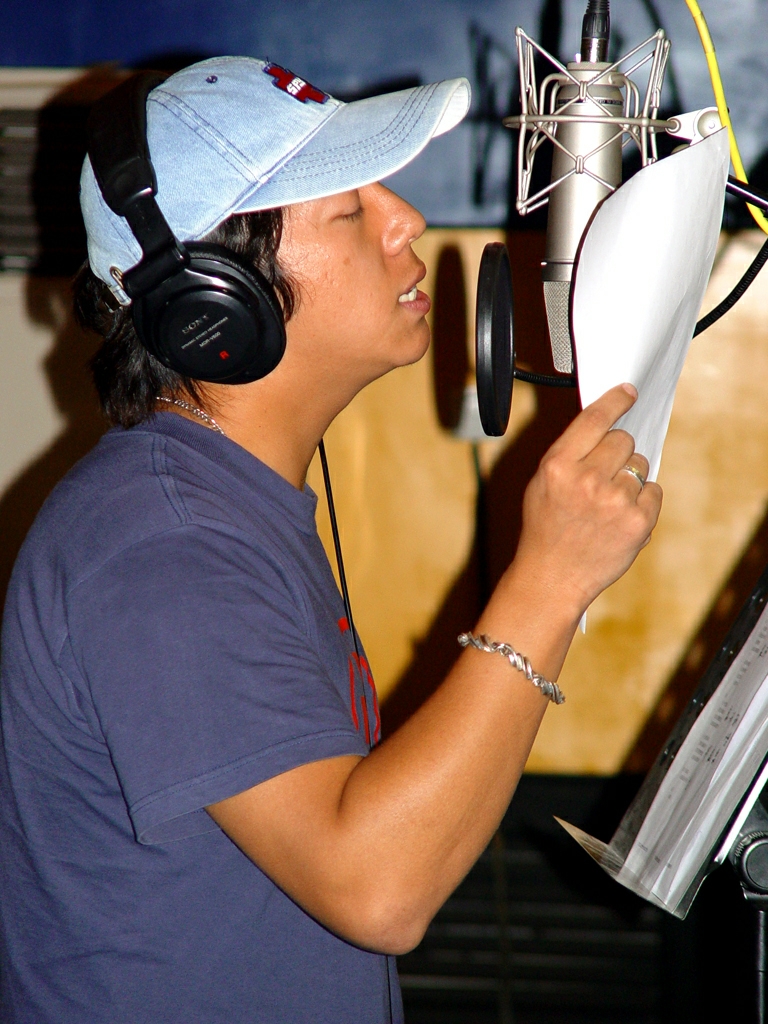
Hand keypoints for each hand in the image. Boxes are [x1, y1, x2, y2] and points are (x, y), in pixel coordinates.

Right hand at [511, 383, 661, 619]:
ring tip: (608, 502)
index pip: (594, 419)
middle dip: (618, 451)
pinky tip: (621, 516)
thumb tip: (606, 426)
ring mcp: (615, 501)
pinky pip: (655, 490)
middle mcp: (587, 479)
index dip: (615, 401)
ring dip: (630, 477)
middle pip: (622, 439)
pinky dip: (643, 501)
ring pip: (641, 464)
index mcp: (558, 466)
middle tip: (603, 474)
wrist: (552, 578)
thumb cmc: (545, 529)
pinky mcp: (638, 521)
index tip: (628, 391)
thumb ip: (570, 453)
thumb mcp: (542, 483)